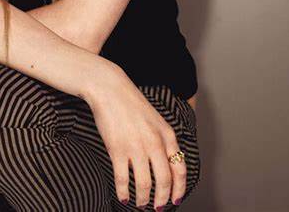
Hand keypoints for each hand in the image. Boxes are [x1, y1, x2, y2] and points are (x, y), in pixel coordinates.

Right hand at [84, 66, 186, 208]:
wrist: (109, 88)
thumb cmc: (130, 102)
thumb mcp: (154, 119)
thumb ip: (161, 139)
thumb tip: (165, 164)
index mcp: (166, 134)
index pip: (179, 169)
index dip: (179, 189)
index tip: (175, 200)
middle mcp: (154, 143)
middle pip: (164, 181)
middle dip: (161, 199)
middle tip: (157, 208)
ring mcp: (136, 147)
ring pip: (144, 184)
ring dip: (143, 199)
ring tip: (139, 204)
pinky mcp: (117, 149)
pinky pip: (122, 180)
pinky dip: (123, 192)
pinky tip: (123, 197)